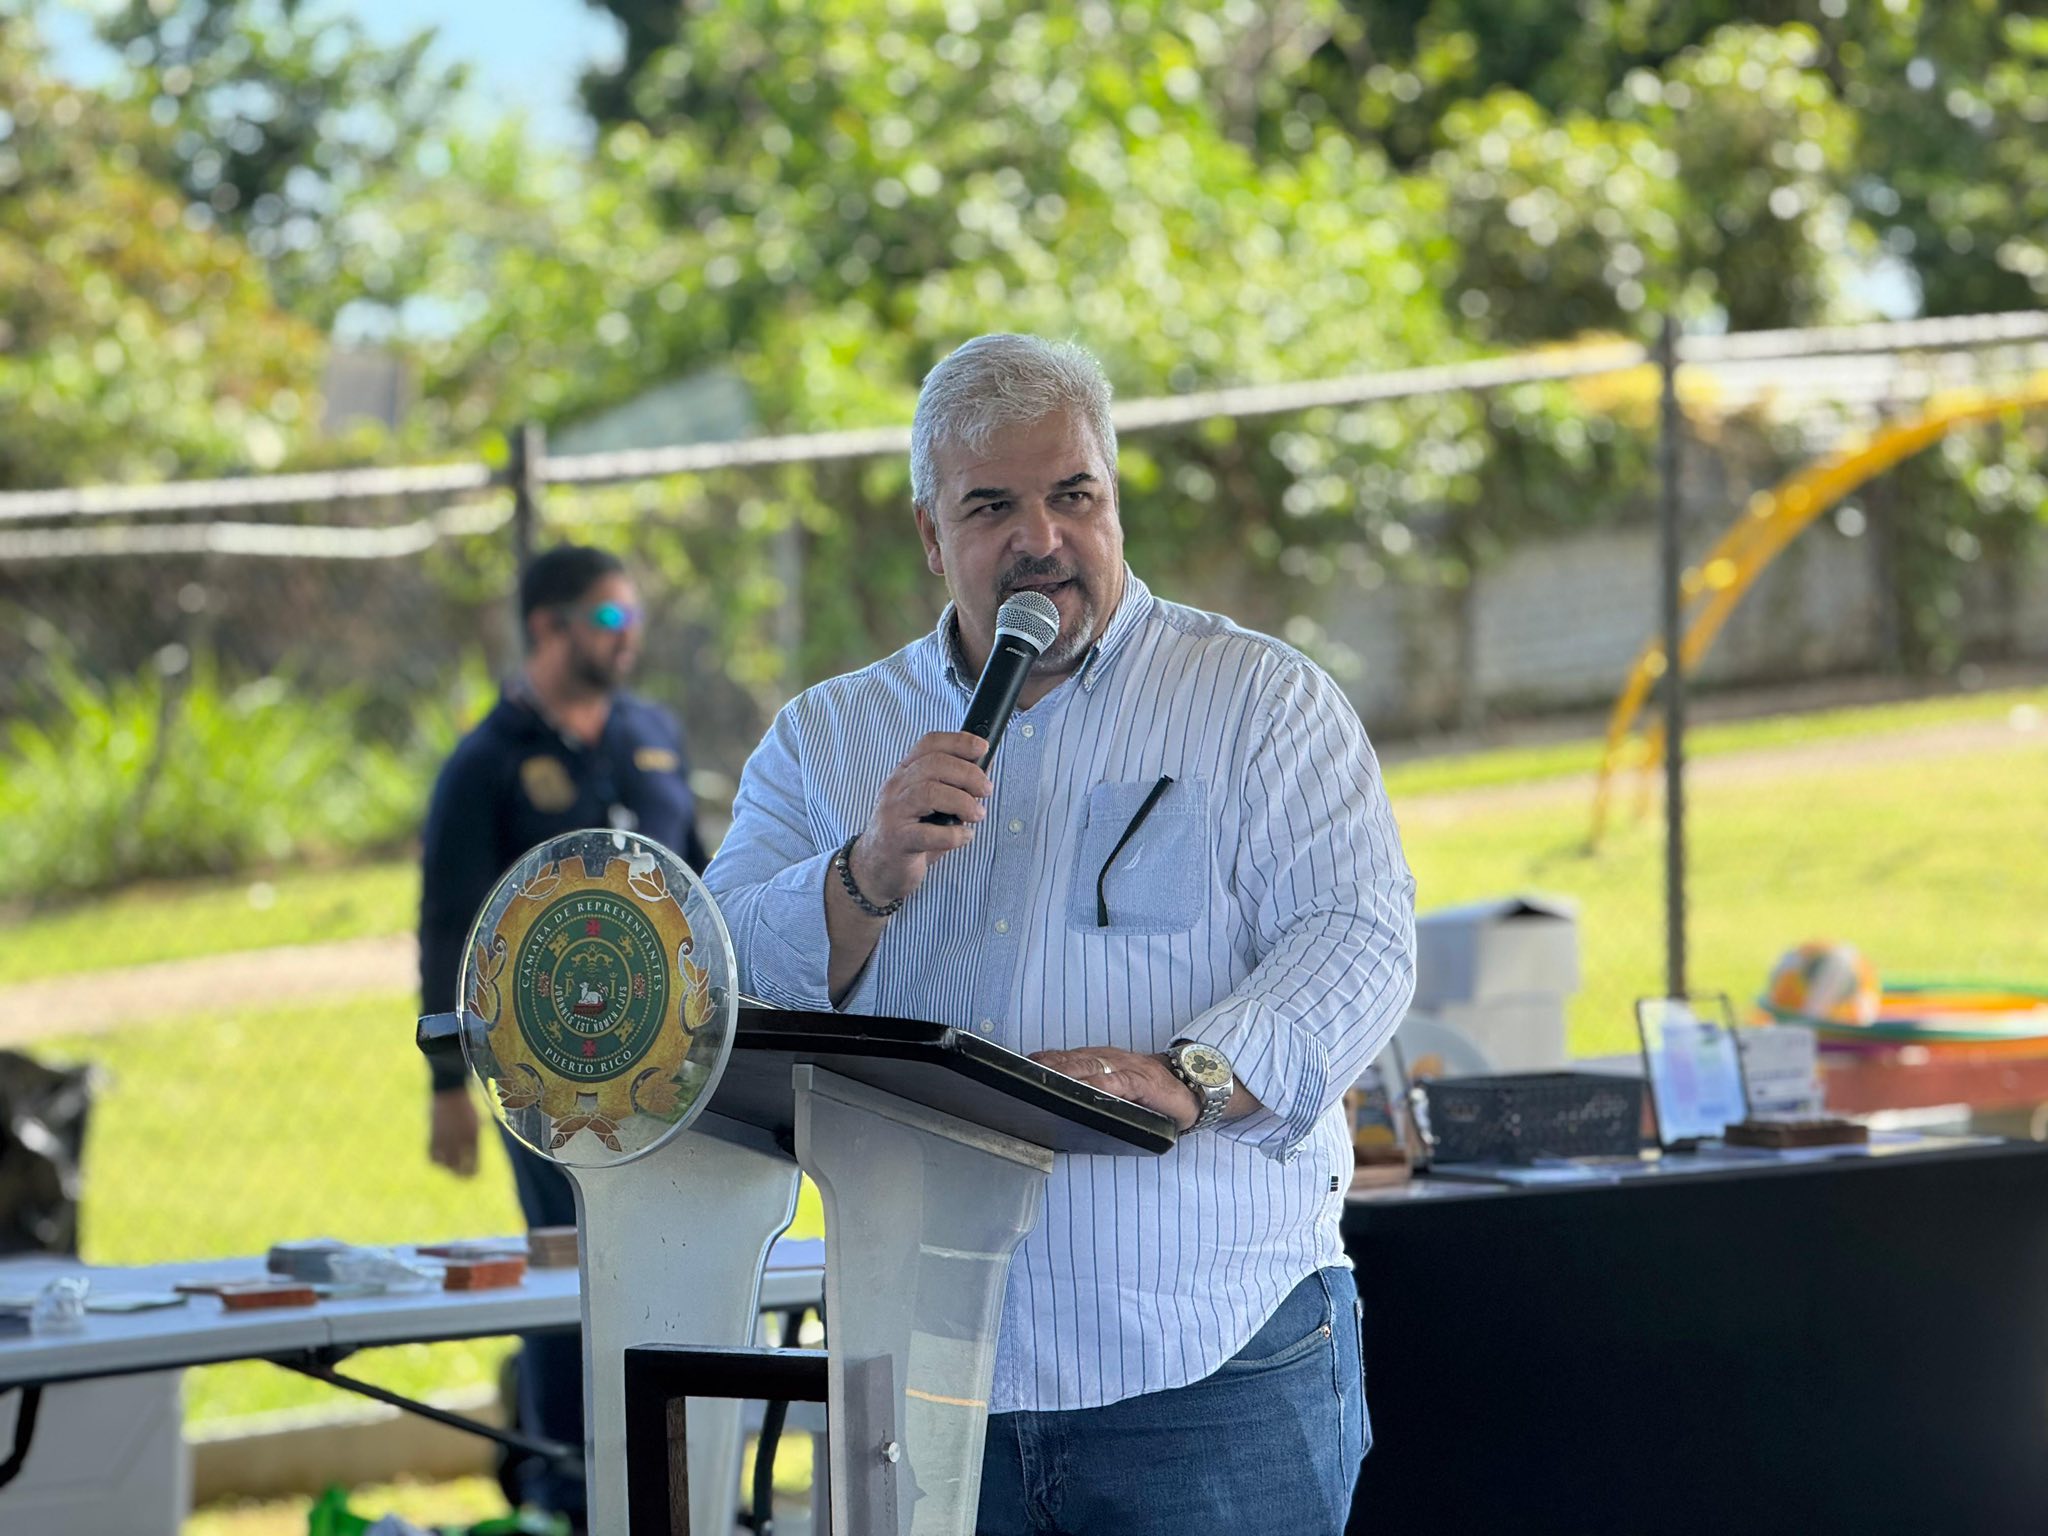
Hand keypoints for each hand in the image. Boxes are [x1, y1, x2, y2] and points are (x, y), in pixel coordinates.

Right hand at [429, 1086, 479, 1176]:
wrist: (450, 1088)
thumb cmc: (466, 1104)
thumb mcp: (476, 1120)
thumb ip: (474, 1138)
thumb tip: (473, 1155)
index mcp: (474, 1137)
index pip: (473, 1166)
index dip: (472, 1173)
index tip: (471, 1174)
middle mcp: (460, 1141)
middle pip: (459, 1170)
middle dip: (460, 1174)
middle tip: (459, 1174)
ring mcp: (446, 1139)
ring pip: (445, 1165)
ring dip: (447, 1167)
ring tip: (449, 1164)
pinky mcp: (433, 1135)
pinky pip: (432, 1156)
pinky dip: (435, 1159)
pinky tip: (439, 1156)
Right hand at [851, 731, 992, 907]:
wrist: (876, 869)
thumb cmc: (909, 834)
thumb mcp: (931, 803)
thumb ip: (955, 784)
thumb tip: (985, 764)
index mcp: (904, 773)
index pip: (930, 743)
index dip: (959, 741)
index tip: (982, 748)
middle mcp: (896, 788)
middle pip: (933, 764)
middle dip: (967, 774)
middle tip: (986, 790)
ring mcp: (894, 813)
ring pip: (929, 792)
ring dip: (962, 802)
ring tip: (977, 814)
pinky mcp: (897, 841)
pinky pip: (928, 834)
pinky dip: (954, 835)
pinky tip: (964, 837)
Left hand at [1032, 1046, 1203, 1132]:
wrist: (1195, 1087)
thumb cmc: (1155, 1091)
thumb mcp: (1122, 1084)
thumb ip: (1100, 1084)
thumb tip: (1068, 1093)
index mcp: (1107, 1059)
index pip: (1073, 1056)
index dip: (1050, 1058)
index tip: (1026, 1062)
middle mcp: (1116, 1059)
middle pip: (1078, 1059)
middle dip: (1053, 1065)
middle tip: (1029, 1070)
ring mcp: (1131, 1069)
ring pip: (1095, 1067)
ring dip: (1071, 1072)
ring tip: (1050, 1077)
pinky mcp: (1146, 1083)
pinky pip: (1121, 1083)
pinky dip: (1104, 1085)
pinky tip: (1091, 1089)